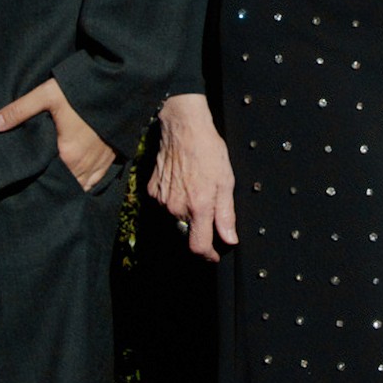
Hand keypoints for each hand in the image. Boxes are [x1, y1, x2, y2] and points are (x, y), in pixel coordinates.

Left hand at [0, 75, 118, 191]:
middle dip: (54, 184)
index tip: (29, 176)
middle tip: (40, 180)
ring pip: (82, 186)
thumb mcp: (47, 95)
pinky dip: (87, 181)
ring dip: (70, 184)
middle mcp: (85, 165)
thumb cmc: (82, 90)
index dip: (39, 180)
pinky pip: (97, 180)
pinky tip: (76, 175)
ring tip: (56, 179)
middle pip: (66, 185)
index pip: (49, 179)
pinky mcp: (111, 158)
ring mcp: (100, 163)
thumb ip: (20, 110)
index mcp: (68, 154)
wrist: (118, 86)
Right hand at [147, 94, 235, 259]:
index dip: (208, 255)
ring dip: (186, 212)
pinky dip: (174, 200)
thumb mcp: (226, 182)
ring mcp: (162, 200)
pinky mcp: (152, 191)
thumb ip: (226, 215)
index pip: (198, 246)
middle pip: (188, 232)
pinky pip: (165, 204)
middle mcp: (176, 207)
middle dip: (199, 227)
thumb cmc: (208, 150)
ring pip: (176, 218)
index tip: (214, 254)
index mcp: (198, 207)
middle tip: (208, 207)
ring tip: (196, 187)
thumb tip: (230, 239)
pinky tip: (182, 182)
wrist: (183, 128)